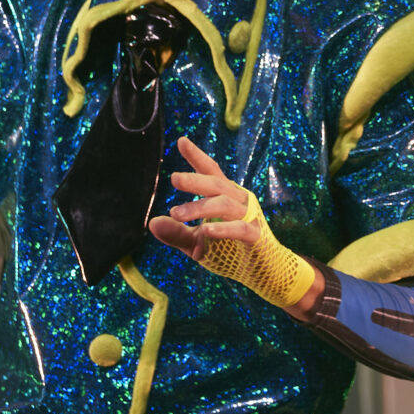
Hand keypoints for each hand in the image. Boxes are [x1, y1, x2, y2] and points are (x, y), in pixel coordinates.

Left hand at [146, 136, 258, 260]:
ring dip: (199, 207)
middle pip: (216, 183)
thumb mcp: (196, 244)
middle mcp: (238, 200)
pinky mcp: (256, 236)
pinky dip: (223, 229)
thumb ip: (176, 233)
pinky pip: (240, 228)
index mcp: (225, 196)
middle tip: (174, 178)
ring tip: (176, 213)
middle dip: (195, 180)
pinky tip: (206, 230)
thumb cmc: (228, 251)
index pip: (211, 172)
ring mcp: (249, 216)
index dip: (197, 156)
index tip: (181, 141)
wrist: (262, 272)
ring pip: (224, 204)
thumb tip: (152, 222)